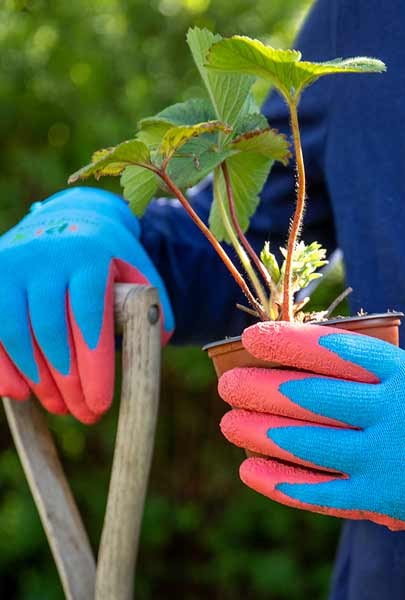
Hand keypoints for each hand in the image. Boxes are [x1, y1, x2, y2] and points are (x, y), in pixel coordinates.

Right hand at [0, 187, 173, 422]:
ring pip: (18, 334)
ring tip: (61, 408)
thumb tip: (159, 341)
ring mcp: (12, 267)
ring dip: (39, 379)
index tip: (102, 402)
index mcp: (89, 256)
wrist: (71, 217)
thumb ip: (154, 304)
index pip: (90, 317)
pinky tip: (20, 394)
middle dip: (70, 381)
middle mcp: (46, 258)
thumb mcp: (139, 270)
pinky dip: (2, 365)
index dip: (95, 365)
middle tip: (86, 414)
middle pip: (53, 331)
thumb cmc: (110, 257)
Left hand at [219, 322, 404, 573]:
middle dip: (258, 386)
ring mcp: (389, 457)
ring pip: (305, 442)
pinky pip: (320, 491)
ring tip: (228, 422)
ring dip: (257, 431)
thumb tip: (299, 366)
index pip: (333, 349)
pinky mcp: (386, 501)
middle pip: (309, 395)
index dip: (286, 341)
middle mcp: (395, 410)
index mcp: (404, 372)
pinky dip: (278, 480)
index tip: (250, 337)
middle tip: (226, 382)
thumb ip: (369, 378)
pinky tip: (249, 469)